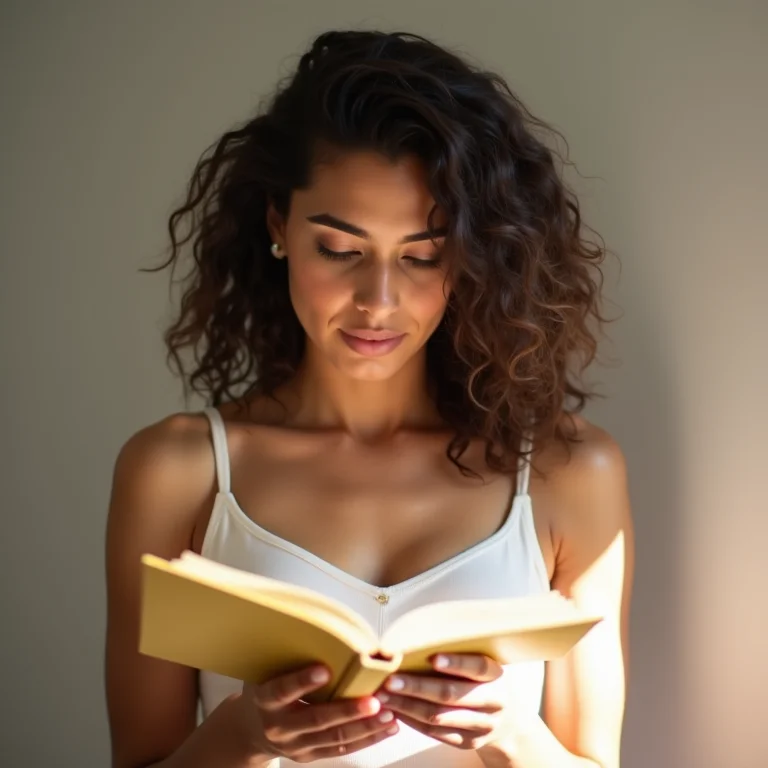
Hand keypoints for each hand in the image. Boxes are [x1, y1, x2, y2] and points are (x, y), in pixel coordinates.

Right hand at [234, 664, 398, 762]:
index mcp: (264, 700)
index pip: (281, 690)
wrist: (249, 729)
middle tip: (373, 700)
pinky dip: (367, 739)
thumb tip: (320, 627)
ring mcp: (295, 745)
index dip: (302, 681)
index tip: (325, 670)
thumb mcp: (265, 671)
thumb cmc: (265, 688)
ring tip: (389, 714)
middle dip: (347, 711)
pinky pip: (342, 749)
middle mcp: (279, 726)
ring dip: (365, 727)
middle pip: (316, 720)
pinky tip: (387, 728)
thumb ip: (287, 658)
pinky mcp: (310, 755)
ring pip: (334, 738)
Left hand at [374, 654, 523, 752]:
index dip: (456, 663)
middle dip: (417, 687)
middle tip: (390, 680)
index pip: (478, 667)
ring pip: (438, 717)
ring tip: (384, 696)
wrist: (506, 721)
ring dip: (407, 706)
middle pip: (451, 694)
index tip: (432, 657)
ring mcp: (481, 725)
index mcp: (496, 675)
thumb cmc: (483, 682)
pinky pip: (435, 733)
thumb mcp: (481, 664)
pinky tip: (395, 710)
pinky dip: (412, 721)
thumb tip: (418, 636)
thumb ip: (460, 652)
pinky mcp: (468, 742)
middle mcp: (493, 701)